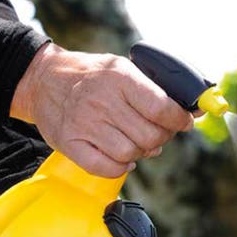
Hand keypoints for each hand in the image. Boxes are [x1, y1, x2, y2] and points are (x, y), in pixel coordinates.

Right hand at [10, 43, 193, 176]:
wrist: (43, 80)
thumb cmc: (91, 75)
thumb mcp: (122, 68)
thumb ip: (154, 88)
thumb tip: (192, 113)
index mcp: (119, 76)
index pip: (161, 108)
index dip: (179, 120)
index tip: (184, 123)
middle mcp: (102, 100)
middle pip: (150, 136)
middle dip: (161, 138)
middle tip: (157, 134)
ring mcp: (84, 123)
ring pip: (130, 155)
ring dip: (139, 153)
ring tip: (135, 142)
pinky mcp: (70, 143)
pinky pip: (106, 168)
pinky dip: (119, 168)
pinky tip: (120, 158)